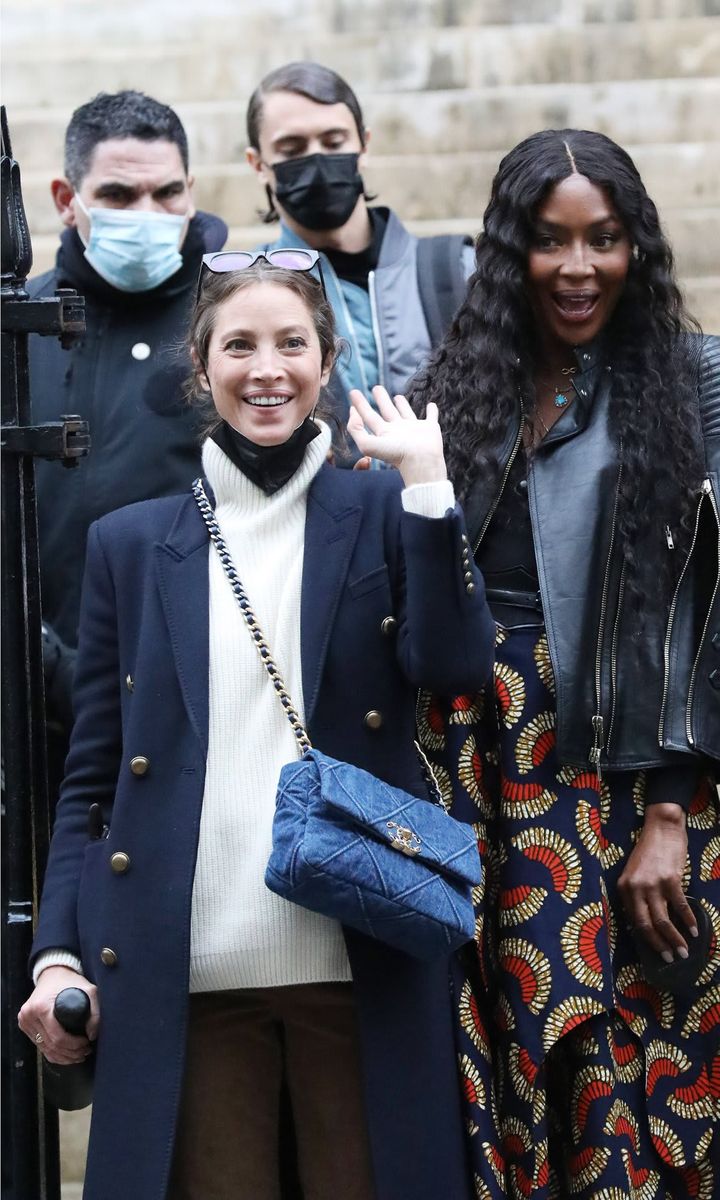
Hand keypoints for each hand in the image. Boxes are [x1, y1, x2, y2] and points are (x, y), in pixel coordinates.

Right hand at [18, 965, 98, 1064]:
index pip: (57, 1037)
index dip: (74, 1045)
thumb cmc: (70, 981)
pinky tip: (67, 1056)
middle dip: (71, 1053)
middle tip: (86, 1051)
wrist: (52, 973)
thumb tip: (92, 1035)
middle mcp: (29, 1016)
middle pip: (51, 1046)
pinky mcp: (25, 1026)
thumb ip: (95, 1012)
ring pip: (45, 1049)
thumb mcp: (88, 990)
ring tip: (79, 1055)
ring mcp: (24, 1021)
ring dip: (63, 1057)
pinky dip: (54, 1055)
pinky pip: (40, 1047)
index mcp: (41, 1007)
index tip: (87, 1043)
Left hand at [347, 387, 446, 487]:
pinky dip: (432, 411)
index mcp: (383, 433)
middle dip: (381, 399)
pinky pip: (431, 417)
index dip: (360, 406)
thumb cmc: (395, 454)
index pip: (369, 416)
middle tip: (376, 387)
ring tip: (397, 396)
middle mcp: (397, 430)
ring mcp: (414, 429)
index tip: (354, 394)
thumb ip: (356, 429)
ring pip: (405, 413)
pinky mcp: (429, 428)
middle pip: (387, 411)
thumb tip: (353, 413)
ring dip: (402, 404)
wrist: (420, 461)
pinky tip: (432, 405)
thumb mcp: (367, 444)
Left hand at [617, 803, 696, 959]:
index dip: (645, 938)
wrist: (662, 828)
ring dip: (674, 939)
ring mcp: (653, 884)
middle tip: (670, 959)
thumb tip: (646, 921)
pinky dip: (688, 921)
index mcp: (624, 888)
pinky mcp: (670, 879)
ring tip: (683, 951)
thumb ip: (637, 895)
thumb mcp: (634, 873)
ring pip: (662, 920)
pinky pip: (680, 906)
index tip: (655, 950)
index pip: (632, 920)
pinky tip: (693, 930)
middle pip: (645, 925)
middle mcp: (635, 888)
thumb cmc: (649, 851)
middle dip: (658, 945)